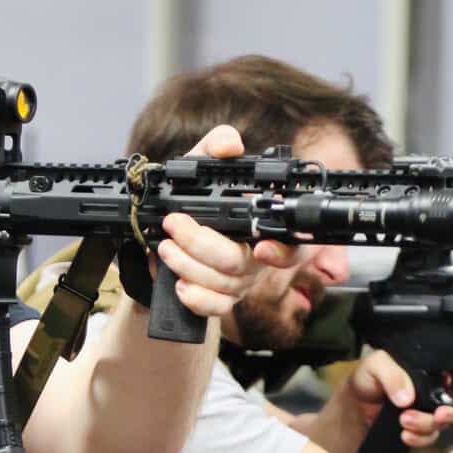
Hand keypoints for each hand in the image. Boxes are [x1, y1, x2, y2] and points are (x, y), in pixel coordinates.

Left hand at [155, 125, 296, 321]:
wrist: (161, 236)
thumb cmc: (190, 201)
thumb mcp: (198, 167)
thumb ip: (215, 147)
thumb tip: (230, 145)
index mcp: (260, 226)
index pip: (291, 245)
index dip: (282, 251)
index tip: (261, 248)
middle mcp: (255, 257)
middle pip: (239, 262)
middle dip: (202, 244)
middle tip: (173, 225)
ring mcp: (239, 281)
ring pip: (223, 284)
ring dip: (188, 265)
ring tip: (165, 246)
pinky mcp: (220, 299)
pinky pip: (215, 308)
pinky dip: (196, 298)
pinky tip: (179, 285)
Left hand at [347, 349, 452, 447]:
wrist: (351, 405)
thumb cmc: (366, 379)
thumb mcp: (375, 365)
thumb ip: (392, 374)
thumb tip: (407, 397)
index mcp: (428, 373)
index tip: (444, 404)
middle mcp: (432, 394)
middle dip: (450, 415)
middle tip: (437, 415)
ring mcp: (425, 414)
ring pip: (441, 425)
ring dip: (426, 426)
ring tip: (405, 422)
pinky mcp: (416, 431)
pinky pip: (427, 439)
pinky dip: (418, 440)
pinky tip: (405, 436)